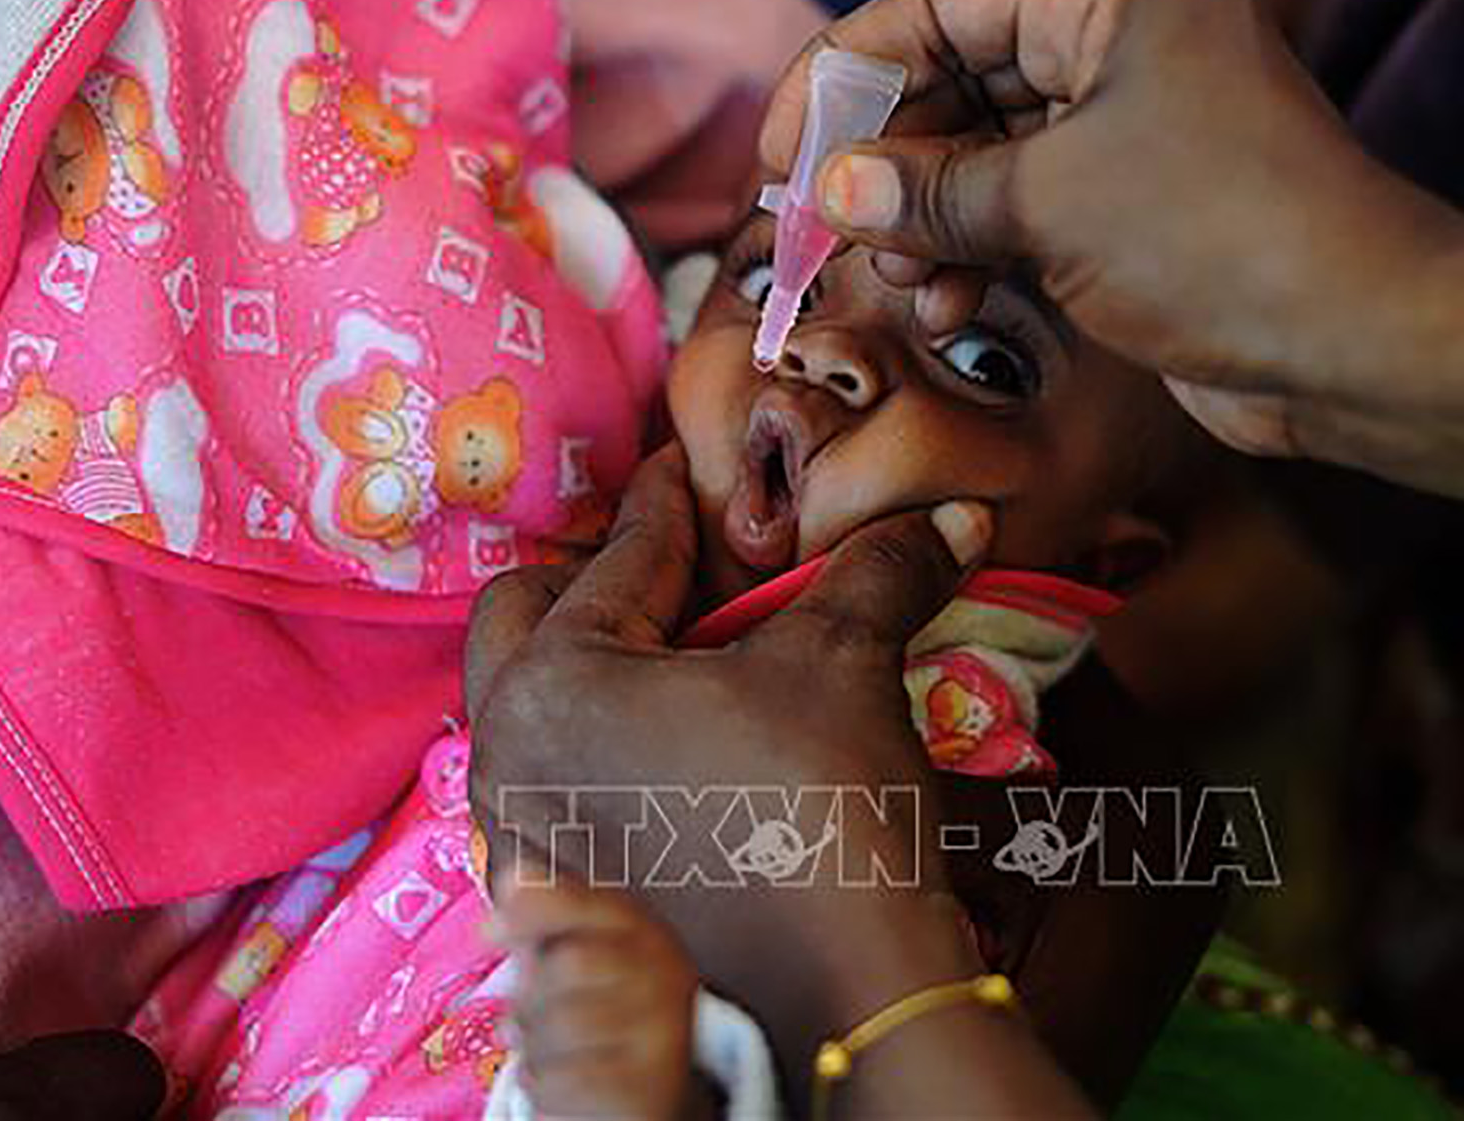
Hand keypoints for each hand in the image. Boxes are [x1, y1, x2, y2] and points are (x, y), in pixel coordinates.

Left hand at [464, 445, 993, 1070]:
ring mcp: (521, 835)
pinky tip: (679, 738)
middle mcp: (506, 758)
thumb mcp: (845, 663)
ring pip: (534, 707)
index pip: (618, 558)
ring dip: (597, 664)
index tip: (689, 468)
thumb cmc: (819, 810)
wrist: (838, 995)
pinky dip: (604, 739)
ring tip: (681, 647)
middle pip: (527, 621)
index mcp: (552, 685)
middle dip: (598, 579)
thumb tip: (958, 512)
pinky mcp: (557, 894)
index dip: (672, 504)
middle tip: (676, 563)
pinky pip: (557, 778)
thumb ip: (881, 570)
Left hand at [493, 880, 712, 1120]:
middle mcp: (664, 971)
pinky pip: (568, 1078)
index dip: (530, 910)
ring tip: (542, 1051)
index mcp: (642, 930)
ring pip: (564, 1026)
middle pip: (568, 964)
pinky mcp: (650, 1083)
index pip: (583, 903)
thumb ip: (546, 917)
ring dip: (533, 1046)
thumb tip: (514, 876)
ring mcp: (663, 1028)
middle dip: (529, 997)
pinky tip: (554, 1080)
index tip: (488, 929)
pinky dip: (543, 1084)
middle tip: (524, 1018)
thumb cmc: (599, 1015)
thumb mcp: (576, 957)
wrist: (644, 1090)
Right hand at [758, 0, 1463, 454]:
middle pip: (959, 72)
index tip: (784, 144)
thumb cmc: (1227, 242)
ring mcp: (1140, 124)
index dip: (848, 66)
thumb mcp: (1052, 205)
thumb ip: (930, 190)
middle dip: (887, 153)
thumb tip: (830, 191)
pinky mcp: (1144, 203)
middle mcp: (1129, 41)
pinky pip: (1030, 206)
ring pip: (988, 149)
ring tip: (893, 272)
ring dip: (927, 213)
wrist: (1363, 346)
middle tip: (821, 221)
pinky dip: (978, 248)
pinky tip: (944, 302)